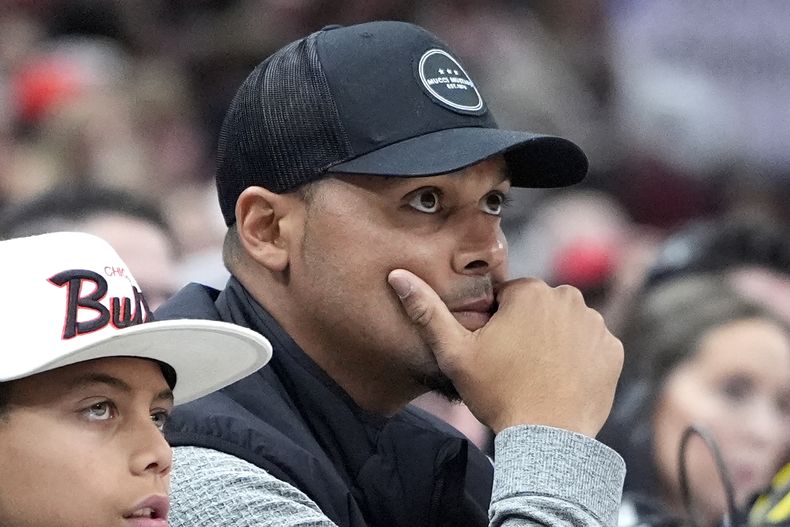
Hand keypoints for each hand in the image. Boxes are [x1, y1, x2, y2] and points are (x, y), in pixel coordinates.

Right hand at [388, 270, 622, 436]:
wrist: (547, 438)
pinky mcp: (613, 350)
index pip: (508, 297)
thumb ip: (427, 311)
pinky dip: (579, 357)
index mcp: (530, 292)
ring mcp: (596, 324)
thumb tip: (397, 275)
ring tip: (538, 373)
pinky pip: (591, 344)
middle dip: (527, 327)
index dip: (496, 323)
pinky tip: (562, 379)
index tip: (493, 350)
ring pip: (566, 323)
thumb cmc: (498, 393)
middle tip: (514, 364)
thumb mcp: (455, 353)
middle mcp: (568, 298)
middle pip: (539, 307)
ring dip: (554, 339)